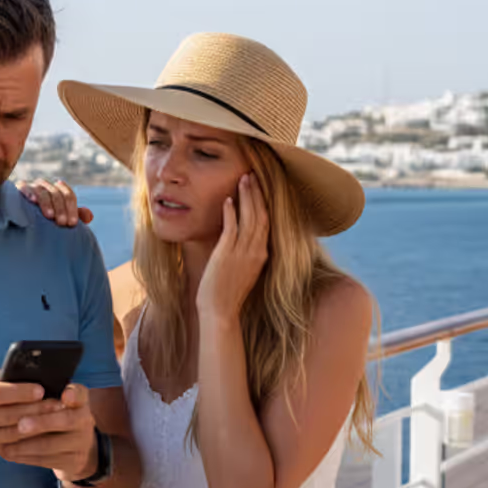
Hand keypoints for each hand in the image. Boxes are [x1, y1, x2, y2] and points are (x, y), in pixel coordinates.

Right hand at [0, 359, 58, 471]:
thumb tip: (0, 372)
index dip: (20, 391)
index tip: (40, 388)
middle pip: (8, 415)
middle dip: (36, 409)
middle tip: (57, 403)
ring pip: (9, 434)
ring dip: (34, 427)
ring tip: (53, 418)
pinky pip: (3, 448)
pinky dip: (21, 441)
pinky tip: (35, 434)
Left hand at [0, 383, 98, 480]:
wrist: (76, 448)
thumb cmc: (53, 415)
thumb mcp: (52, 399)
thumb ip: (31, 389)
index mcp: (79, 400)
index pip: (80, 394)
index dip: (74, 394)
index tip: (66, 395)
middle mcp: (84, 420)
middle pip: (66, 420)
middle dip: (41, 423)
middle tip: (20, 425)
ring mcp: (80, 443)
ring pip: (51, 445)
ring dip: (25, 445)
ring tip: (2, 443)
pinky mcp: (72, 461)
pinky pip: (45, 460)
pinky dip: (24, 457)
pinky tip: (7, 452)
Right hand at [16, 178, 92, 226]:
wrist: (21, 212)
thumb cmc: (44, 216)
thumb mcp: (60, 215)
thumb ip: (74, 214)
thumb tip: (89, 216)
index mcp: (58, 189)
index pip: (68, 195)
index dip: (72, 209)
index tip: (72, 224)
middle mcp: (47, 184)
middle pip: (57, 193)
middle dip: (61, 209)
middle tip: (62, 223)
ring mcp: (33, 185)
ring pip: (43, 191)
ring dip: (47, 203)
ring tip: (49, 216)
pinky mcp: (19, 187)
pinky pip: (25, 187)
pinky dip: (29, 192)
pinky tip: (32, 201)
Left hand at [196, 173, 268, 325]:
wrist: (220, 312)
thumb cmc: (227, 293)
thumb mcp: (243, 270)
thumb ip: (245, 253)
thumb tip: (240, 238)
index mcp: (262, 255)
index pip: (266, 222)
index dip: (263, 203)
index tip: (259, 187)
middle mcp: (256, 251)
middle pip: (261, 215)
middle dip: (257, 193)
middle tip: (252, 175)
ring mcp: (243, 252)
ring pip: (250, 217)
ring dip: (246, 196)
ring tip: (243, 179)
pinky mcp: (227, 254)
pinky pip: (232, 227)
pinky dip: (231, 212)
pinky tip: (228, 199)